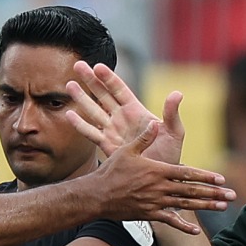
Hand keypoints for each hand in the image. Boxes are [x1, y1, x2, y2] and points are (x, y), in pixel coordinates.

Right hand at [65, 60, 185, 165]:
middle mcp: (121, 118)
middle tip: (78, 65)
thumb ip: (171, 113)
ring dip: (81, 98)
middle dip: (90, 80)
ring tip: (69, 85)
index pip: (120, 90)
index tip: (97, 66)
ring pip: (93, 111)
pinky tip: (69, 115)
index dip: (108, 78)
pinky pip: (91, 133)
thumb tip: (177, 93)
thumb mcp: (174, 132)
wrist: (159, 180)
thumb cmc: (169, 155)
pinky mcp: (106, 146)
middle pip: (102, 95)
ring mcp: (112, 131)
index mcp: (136, 111)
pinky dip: (80, 124)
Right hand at [84, 120, 234, 234]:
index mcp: (157, 171)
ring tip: (222, 207)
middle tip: (232, 196)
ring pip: (186, 205)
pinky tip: (196, 230)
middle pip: (192, 191)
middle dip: (214, 193)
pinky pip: (169, 221)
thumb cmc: (111, 171)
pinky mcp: (149, 214)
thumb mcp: (127, 151)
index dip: (205, 176)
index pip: (187, 173)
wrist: (96, 196)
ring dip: (205, 206)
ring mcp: (156, 203)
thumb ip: (143, 139)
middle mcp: (160, 188)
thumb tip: (155, 123)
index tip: (221, 179)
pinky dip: (183, 226)